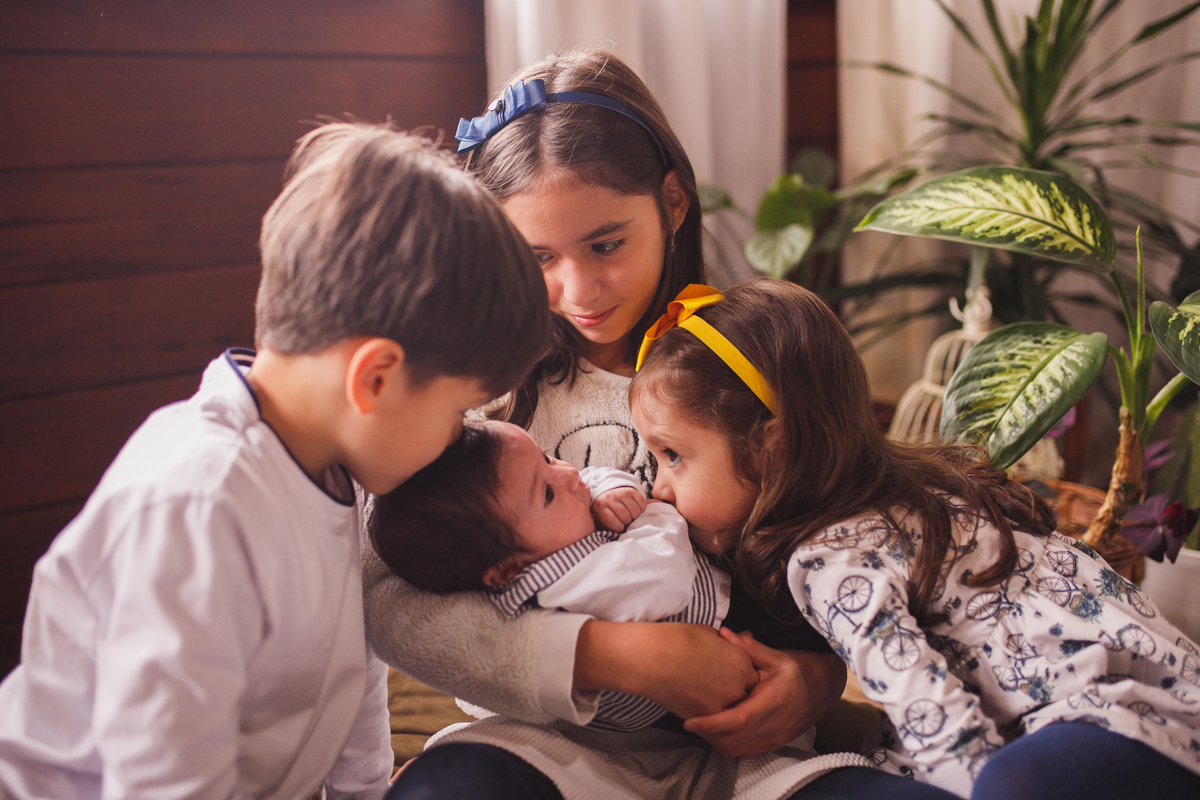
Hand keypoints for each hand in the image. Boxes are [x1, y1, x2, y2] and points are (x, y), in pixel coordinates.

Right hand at [574, 621, 758, 718]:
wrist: (651, 658)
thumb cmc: (676, 639)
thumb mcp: (708, 633)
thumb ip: (728, 644)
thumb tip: (734, 645)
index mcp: (740, 660)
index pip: (752, 674)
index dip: (741, 674)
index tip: (729, 673)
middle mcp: (738, 684)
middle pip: (746, 694)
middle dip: (737, 691)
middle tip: (720, 687)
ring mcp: (723, 703)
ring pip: (733, 711)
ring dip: (726, 706)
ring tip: (708, 698)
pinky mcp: (706, 717)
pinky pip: (717, 723)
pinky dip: (712, 719)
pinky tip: (701, 710)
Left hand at [591, 487, 647, 531]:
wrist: (607, 496)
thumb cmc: (606, 514)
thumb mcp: (602, 522)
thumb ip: (607, 529)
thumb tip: (619, 534)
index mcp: (600, 507)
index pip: (613, 522)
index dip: (619, 528)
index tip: (619, 527)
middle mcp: (609, 498)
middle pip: (626, 517)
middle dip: (628, 522)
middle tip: (625, 521)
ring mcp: (621, 493)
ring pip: (635, 511)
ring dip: (635, 516)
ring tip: (630, 516)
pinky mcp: (631, 491)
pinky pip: (642, 503)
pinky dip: (641, 509)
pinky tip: (635, 509)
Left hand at [683, 628, 846, 757]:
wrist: (825, 688)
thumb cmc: (800, 669)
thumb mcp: (776, 655)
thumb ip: (748, 648)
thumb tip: (723, 633)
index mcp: (772, 703)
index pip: (736, 721)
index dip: (710, 724)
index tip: (689, 721)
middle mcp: (773, 726)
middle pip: (732, 742)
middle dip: (708, 735)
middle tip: (690, 719)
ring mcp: (774, 738)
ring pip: (737, 751)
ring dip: (717, 741)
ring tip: (702, 725)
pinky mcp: (774, 743)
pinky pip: (746, 752)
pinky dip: (729, 744)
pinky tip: (721, 729)